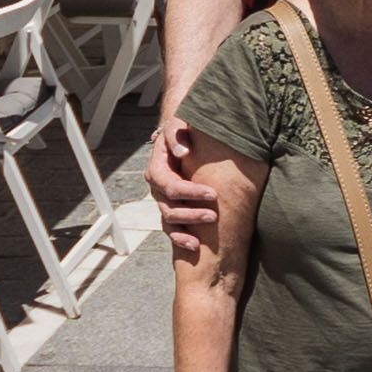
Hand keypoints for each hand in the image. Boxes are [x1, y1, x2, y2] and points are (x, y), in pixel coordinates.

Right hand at [149, 120, 217, 260]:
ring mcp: (163, 202)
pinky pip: (172, 230)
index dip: (191, 192)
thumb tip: (183, 151)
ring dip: (187, 229)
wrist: (182, 139)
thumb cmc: (181, 132)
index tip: (213, 194)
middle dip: (192, 213)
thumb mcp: (177, 125)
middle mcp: (157, 189)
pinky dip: (181, 239)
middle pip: (169, 208)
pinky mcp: (172, 210)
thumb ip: (176, 133)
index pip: (171, 186)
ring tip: (205, 232)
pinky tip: (194, 246)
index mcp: (157, 170)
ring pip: (169, 222)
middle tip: (214, 215)